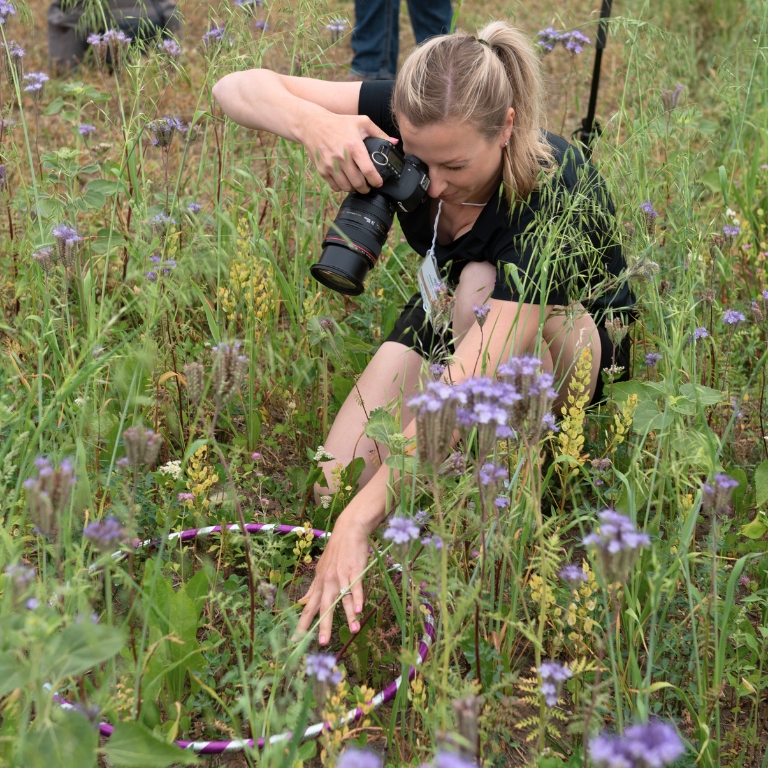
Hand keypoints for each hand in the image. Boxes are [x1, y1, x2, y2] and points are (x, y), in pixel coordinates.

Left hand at [296, 512, 370, 644]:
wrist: (348, 530)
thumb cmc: (336, 552)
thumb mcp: (321, 570)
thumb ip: (313, 588)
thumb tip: (302, 601)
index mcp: (319, 583)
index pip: (309, 607)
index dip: (303, 623)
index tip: (296, 640)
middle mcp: (328, 581)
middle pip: (325, 606)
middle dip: (323, 625)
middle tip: (322, 643)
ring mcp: (342, 576)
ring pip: (344, 598)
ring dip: (348, 616)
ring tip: (353, 631)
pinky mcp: (355, 570)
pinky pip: (357, 587)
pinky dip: (359, 598)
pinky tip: (360, 610)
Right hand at [300, 112, 396, 194]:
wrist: (312, 125)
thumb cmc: (338, 123)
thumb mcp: (361, 122)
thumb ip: (379, 133)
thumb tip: (394, 142)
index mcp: (353, 146)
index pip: (368, 170)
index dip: (376, 181)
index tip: (379, 183)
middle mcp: (342, 157)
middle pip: (358, 183)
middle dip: (366, 188)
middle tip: (368, 186)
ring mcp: (330, 165)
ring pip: (346, 187)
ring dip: (354, 188)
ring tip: (357, 184)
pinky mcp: (322, 170)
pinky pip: (335, 186)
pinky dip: (341, 187)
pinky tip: (345, 181)